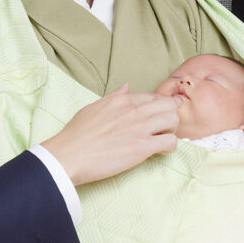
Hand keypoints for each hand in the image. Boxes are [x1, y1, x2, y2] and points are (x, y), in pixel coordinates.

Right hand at [41, 84, 178, 185]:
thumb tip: (126, 87)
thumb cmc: (77, 134)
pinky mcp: (142, 147)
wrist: (69, 155)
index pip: (153, 96)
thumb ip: (113, 97)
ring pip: (174, 120)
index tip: (157, 117)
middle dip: (170, 116)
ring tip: (161, 139)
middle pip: (169, 105)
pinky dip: (170, 146)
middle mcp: (134, 111)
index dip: (159, 107)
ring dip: (172, 130)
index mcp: (122, 100)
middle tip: (162, 128)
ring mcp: (140, 128)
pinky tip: (159, 151)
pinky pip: (170, 142)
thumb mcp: (93, 107)